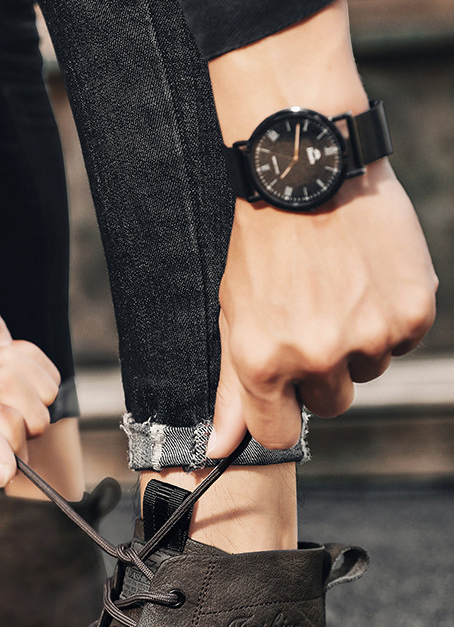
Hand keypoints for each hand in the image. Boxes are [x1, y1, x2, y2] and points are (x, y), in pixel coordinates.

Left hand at [206, 0, 437, 456]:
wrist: (311, 174)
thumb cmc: (264, 246)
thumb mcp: (234, 316)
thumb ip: (231, 391)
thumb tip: (216, 452)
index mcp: (264, 363)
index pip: (278, 432)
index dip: (283, 409)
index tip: (286, 386)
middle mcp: (316, 358)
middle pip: (330, 404)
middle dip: (321, 370)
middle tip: (313, 315)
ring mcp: (368, 338)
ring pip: (368, 370)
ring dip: (358, 341)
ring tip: (338, 289)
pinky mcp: (410, 315)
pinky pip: (401, 341)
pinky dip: (390, 315)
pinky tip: (367, 278)